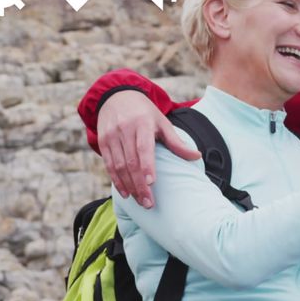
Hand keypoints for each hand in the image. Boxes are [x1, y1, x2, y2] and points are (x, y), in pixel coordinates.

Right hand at [97, 90, 200, 207]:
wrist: (117, 96)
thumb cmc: (145, 113)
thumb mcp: (162, 122)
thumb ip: (177, 142)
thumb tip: (197, 156)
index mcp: (142, 123)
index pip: (143, 148)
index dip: (147, 166)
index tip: (152, 183)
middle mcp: (124, 129)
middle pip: (131, 161)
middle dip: (139, 184)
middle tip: (148, 203)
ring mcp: (111, 136)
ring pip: (118, 166)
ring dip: (129, 186)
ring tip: (140, 201)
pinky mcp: (103, 142)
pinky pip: (108, 165)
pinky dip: (117, 180)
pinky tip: (126, 193)